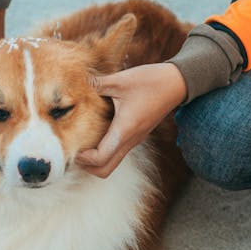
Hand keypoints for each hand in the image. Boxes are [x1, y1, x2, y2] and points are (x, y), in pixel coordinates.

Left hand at [77, 62, 187, 177]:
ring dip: (95, 160)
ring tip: (81, 142)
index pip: (100, 158)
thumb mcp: (121, 80)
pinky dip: (104, 151)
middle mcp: (130, 140)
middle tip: (74, 149)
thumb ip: (96, 83)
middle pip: (105, 170)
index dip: (83, 158)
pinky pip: (118, 152)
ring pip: (112, 163)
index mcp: (124, 130)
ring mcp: (135, 139)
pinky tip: (95, 133)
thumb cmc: (151, 81)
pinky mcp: (137, 135)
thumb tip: (76, 82)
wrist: (178, 83)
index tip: (72, 146)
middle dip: (87, 166)